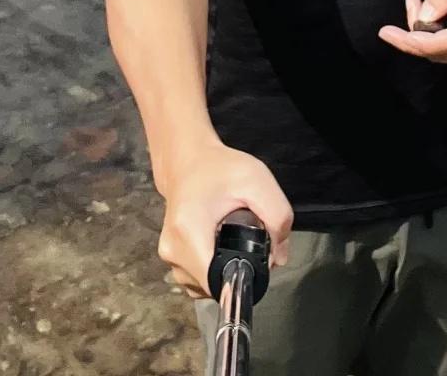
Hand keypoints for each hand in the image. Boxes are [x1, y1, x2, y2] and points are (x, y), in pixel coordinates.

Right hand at [158, 142, 292, 299]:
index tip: (256, 260)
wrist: (188, 159)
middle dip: (236, 272)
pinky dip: (213, 269)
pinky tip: (220, 245)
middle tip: (249, 241)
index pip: (216, 284)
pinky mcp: (170, 258)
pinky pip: (197, 279)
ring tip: (233, 240)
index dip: (242, 278)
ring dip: (224, 271)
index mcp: (188, 233)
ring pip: (204, 286)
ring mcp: (168, 257)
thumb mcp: (258, 181)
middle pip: (213, 287)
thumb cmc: (221, 168)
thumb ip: (278, 217)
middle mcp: (172, 251)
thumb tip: (278, 259)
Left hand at [377, 0, 446, 62]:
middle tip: (410, 1)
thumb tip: (423, 15)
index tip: (388, 33)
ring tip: (417, 4)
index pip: (445, 44)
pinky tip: (432, 16)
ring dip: (425, 35)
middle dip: (415, 33)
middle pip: (442, 53)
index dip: (413, 41)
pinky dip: (438, 37)